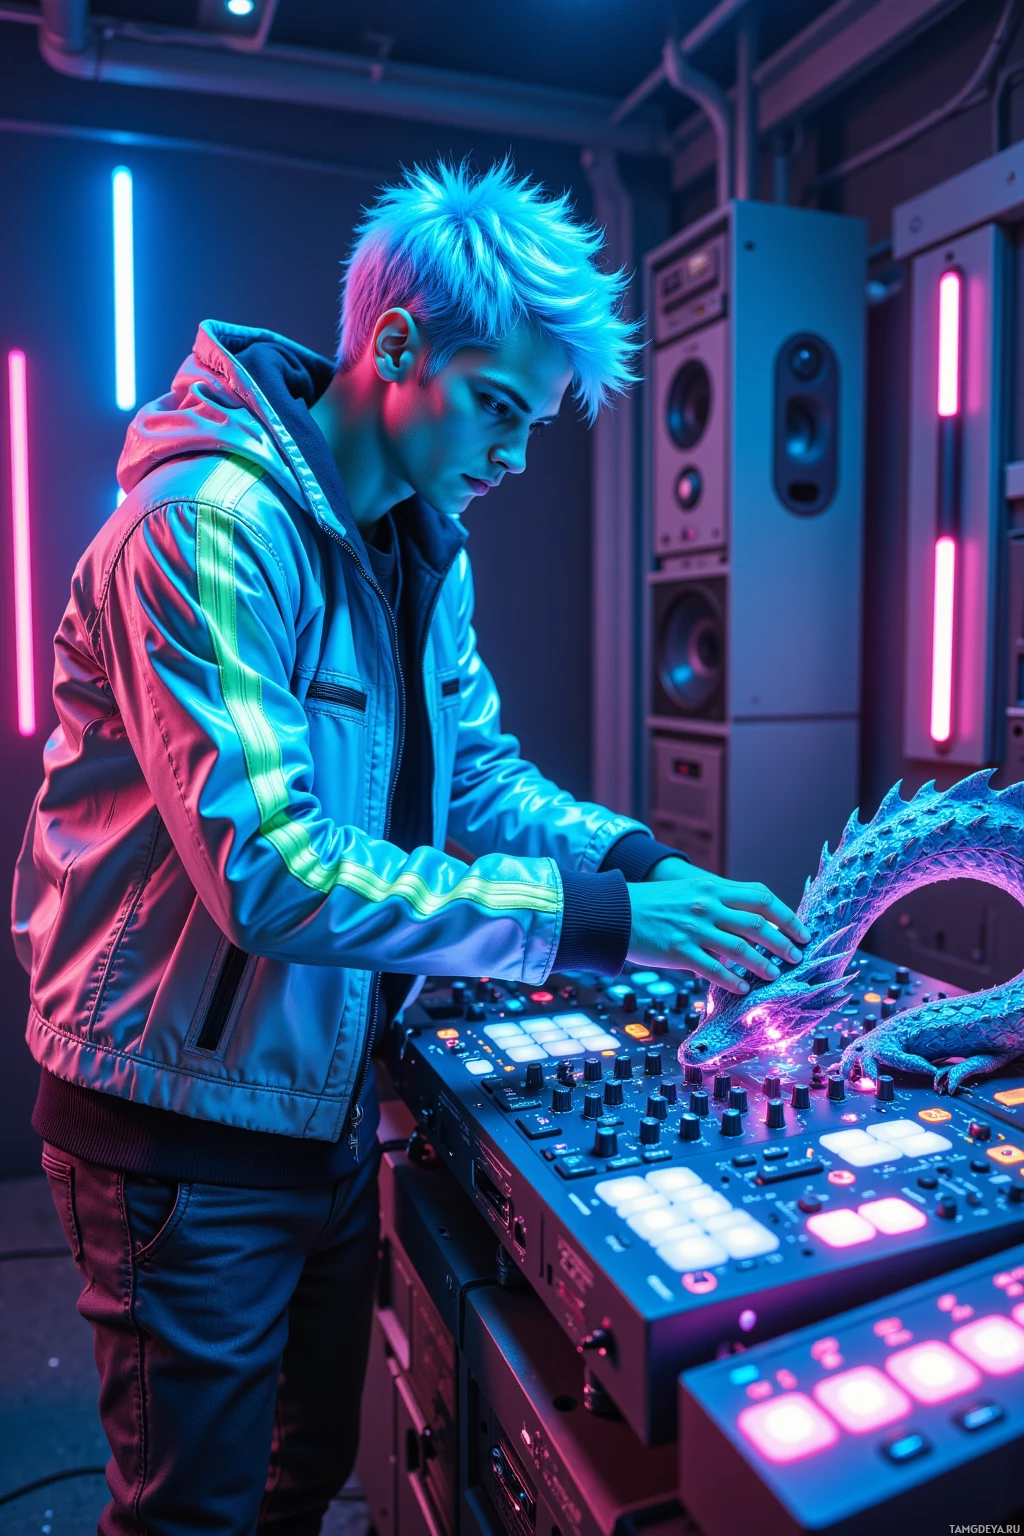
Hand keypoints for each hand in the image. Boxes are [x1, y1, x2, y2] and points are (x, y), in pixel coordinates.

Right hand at [626, 862, 809, 993]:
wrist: (613, 912)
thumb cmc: (652, 904)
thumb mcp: (688, 891)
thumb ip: (717, 901)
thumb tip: (747, 922)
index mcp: (711, 888)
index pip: (760, 897)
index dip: (786, 915)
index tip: (800, 931)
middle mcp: (706, 906)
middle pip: (757, 924)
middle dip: (783, 942)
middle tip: (796, 956)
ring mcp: (693, 929)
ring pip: (741, 949)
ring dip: (764, 965)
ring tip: (775, 976)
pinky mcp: (679, 952)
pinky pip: (714, 970)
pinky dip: (733, 981)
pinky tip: (743, 988)